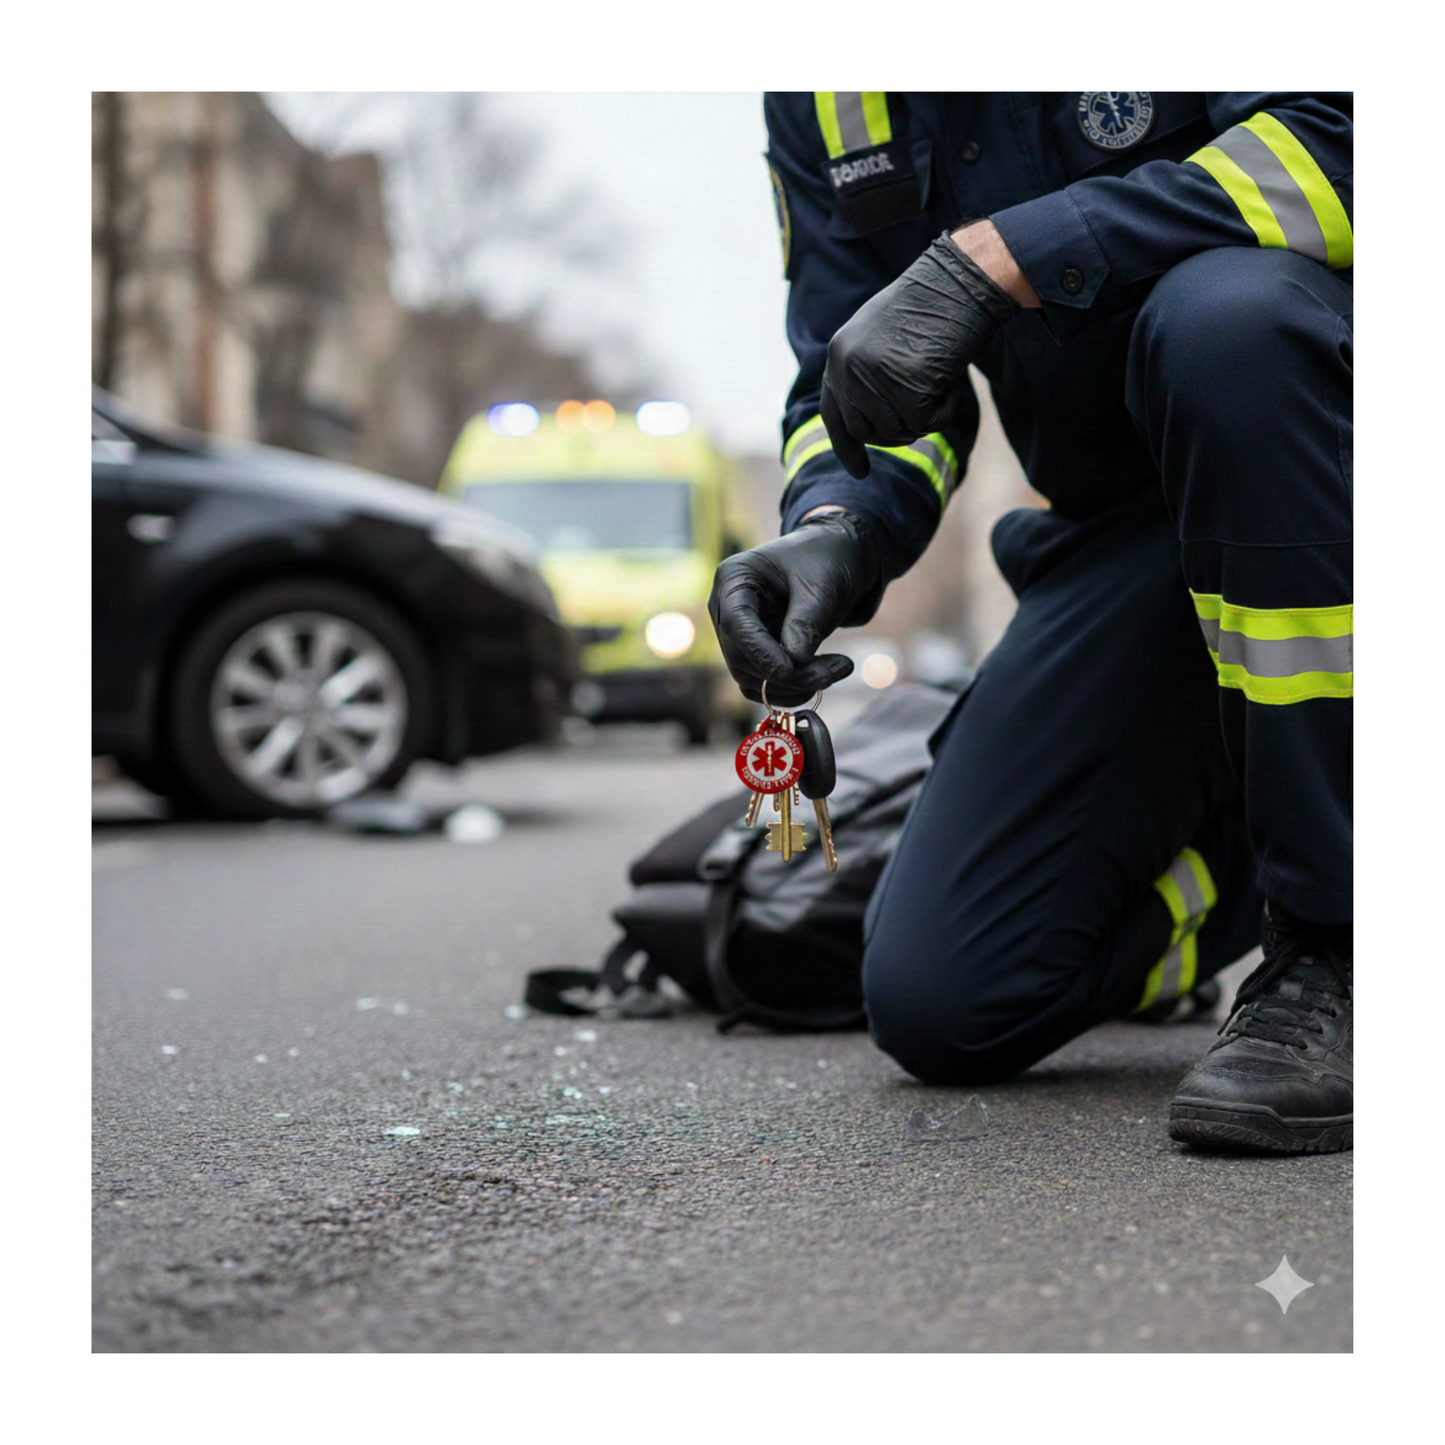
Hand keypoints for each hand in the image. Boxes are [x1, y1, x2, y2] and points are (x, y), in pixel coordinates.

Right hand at [708, 513, 879, 705]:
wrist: (837, 556)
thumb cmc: (825, 558)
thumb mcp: (821, 585)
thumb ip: (805, 623)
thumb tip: (794, 663)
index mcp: (735, 579)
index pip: (735, 625)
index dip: (760, 653)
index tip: (790, 671)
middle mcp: (728, 608)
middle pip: (742, 658)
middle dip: (787, 675)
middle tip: (834, 672)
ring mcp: (739, 634)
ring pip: (753, 679)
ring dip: (795, 686)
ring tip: (839, 669)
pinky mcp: (756, 653)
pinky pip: (765, 685)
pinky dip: (795, 689)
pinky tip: (827, 674)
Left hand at [819, 230, 1021, 477]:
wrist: (961, 281)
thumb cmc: (933, 305)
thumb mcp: (885, 336)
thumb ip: (869, 373)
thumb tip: (870, 423)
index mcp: (838, 353)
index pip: (835, 413)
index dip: (847, 445)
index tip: (860, 472)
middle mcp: (846, 367)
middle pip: (865, 431)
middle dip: (896, 433)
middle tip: (925, 410)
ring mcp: (872, 379)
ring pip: (894, 433)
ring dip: (923, 419)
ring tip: (938, 382)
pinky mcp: (903, 389)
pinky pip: (923, 426)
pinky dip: (943, 412)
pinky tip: (950, 384)